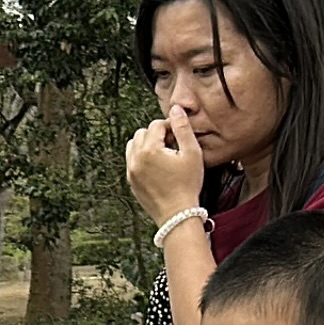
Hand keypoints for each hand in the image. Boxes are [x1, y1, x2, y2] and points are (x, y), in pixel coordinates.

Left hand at [125, 107, 207, 227]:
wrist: (177, 215)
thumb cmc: (187, 186)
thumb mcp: (192, 153)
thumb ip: (183, 128)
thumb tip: (176, 109)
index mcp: (150, 150)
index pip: (156, 125)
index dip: (170, 127)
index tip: (179, 136)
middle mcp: (136, 159)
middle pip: (142, 133)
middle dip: (157, 134)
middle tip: (172, 145)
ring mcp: (131, 171)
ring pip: (133, 145)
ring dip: (147, 144)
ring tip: (164, 154)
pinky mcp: (131, 181)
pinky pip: (132, 161)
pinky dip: (142, 157)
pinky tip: (158, 166)